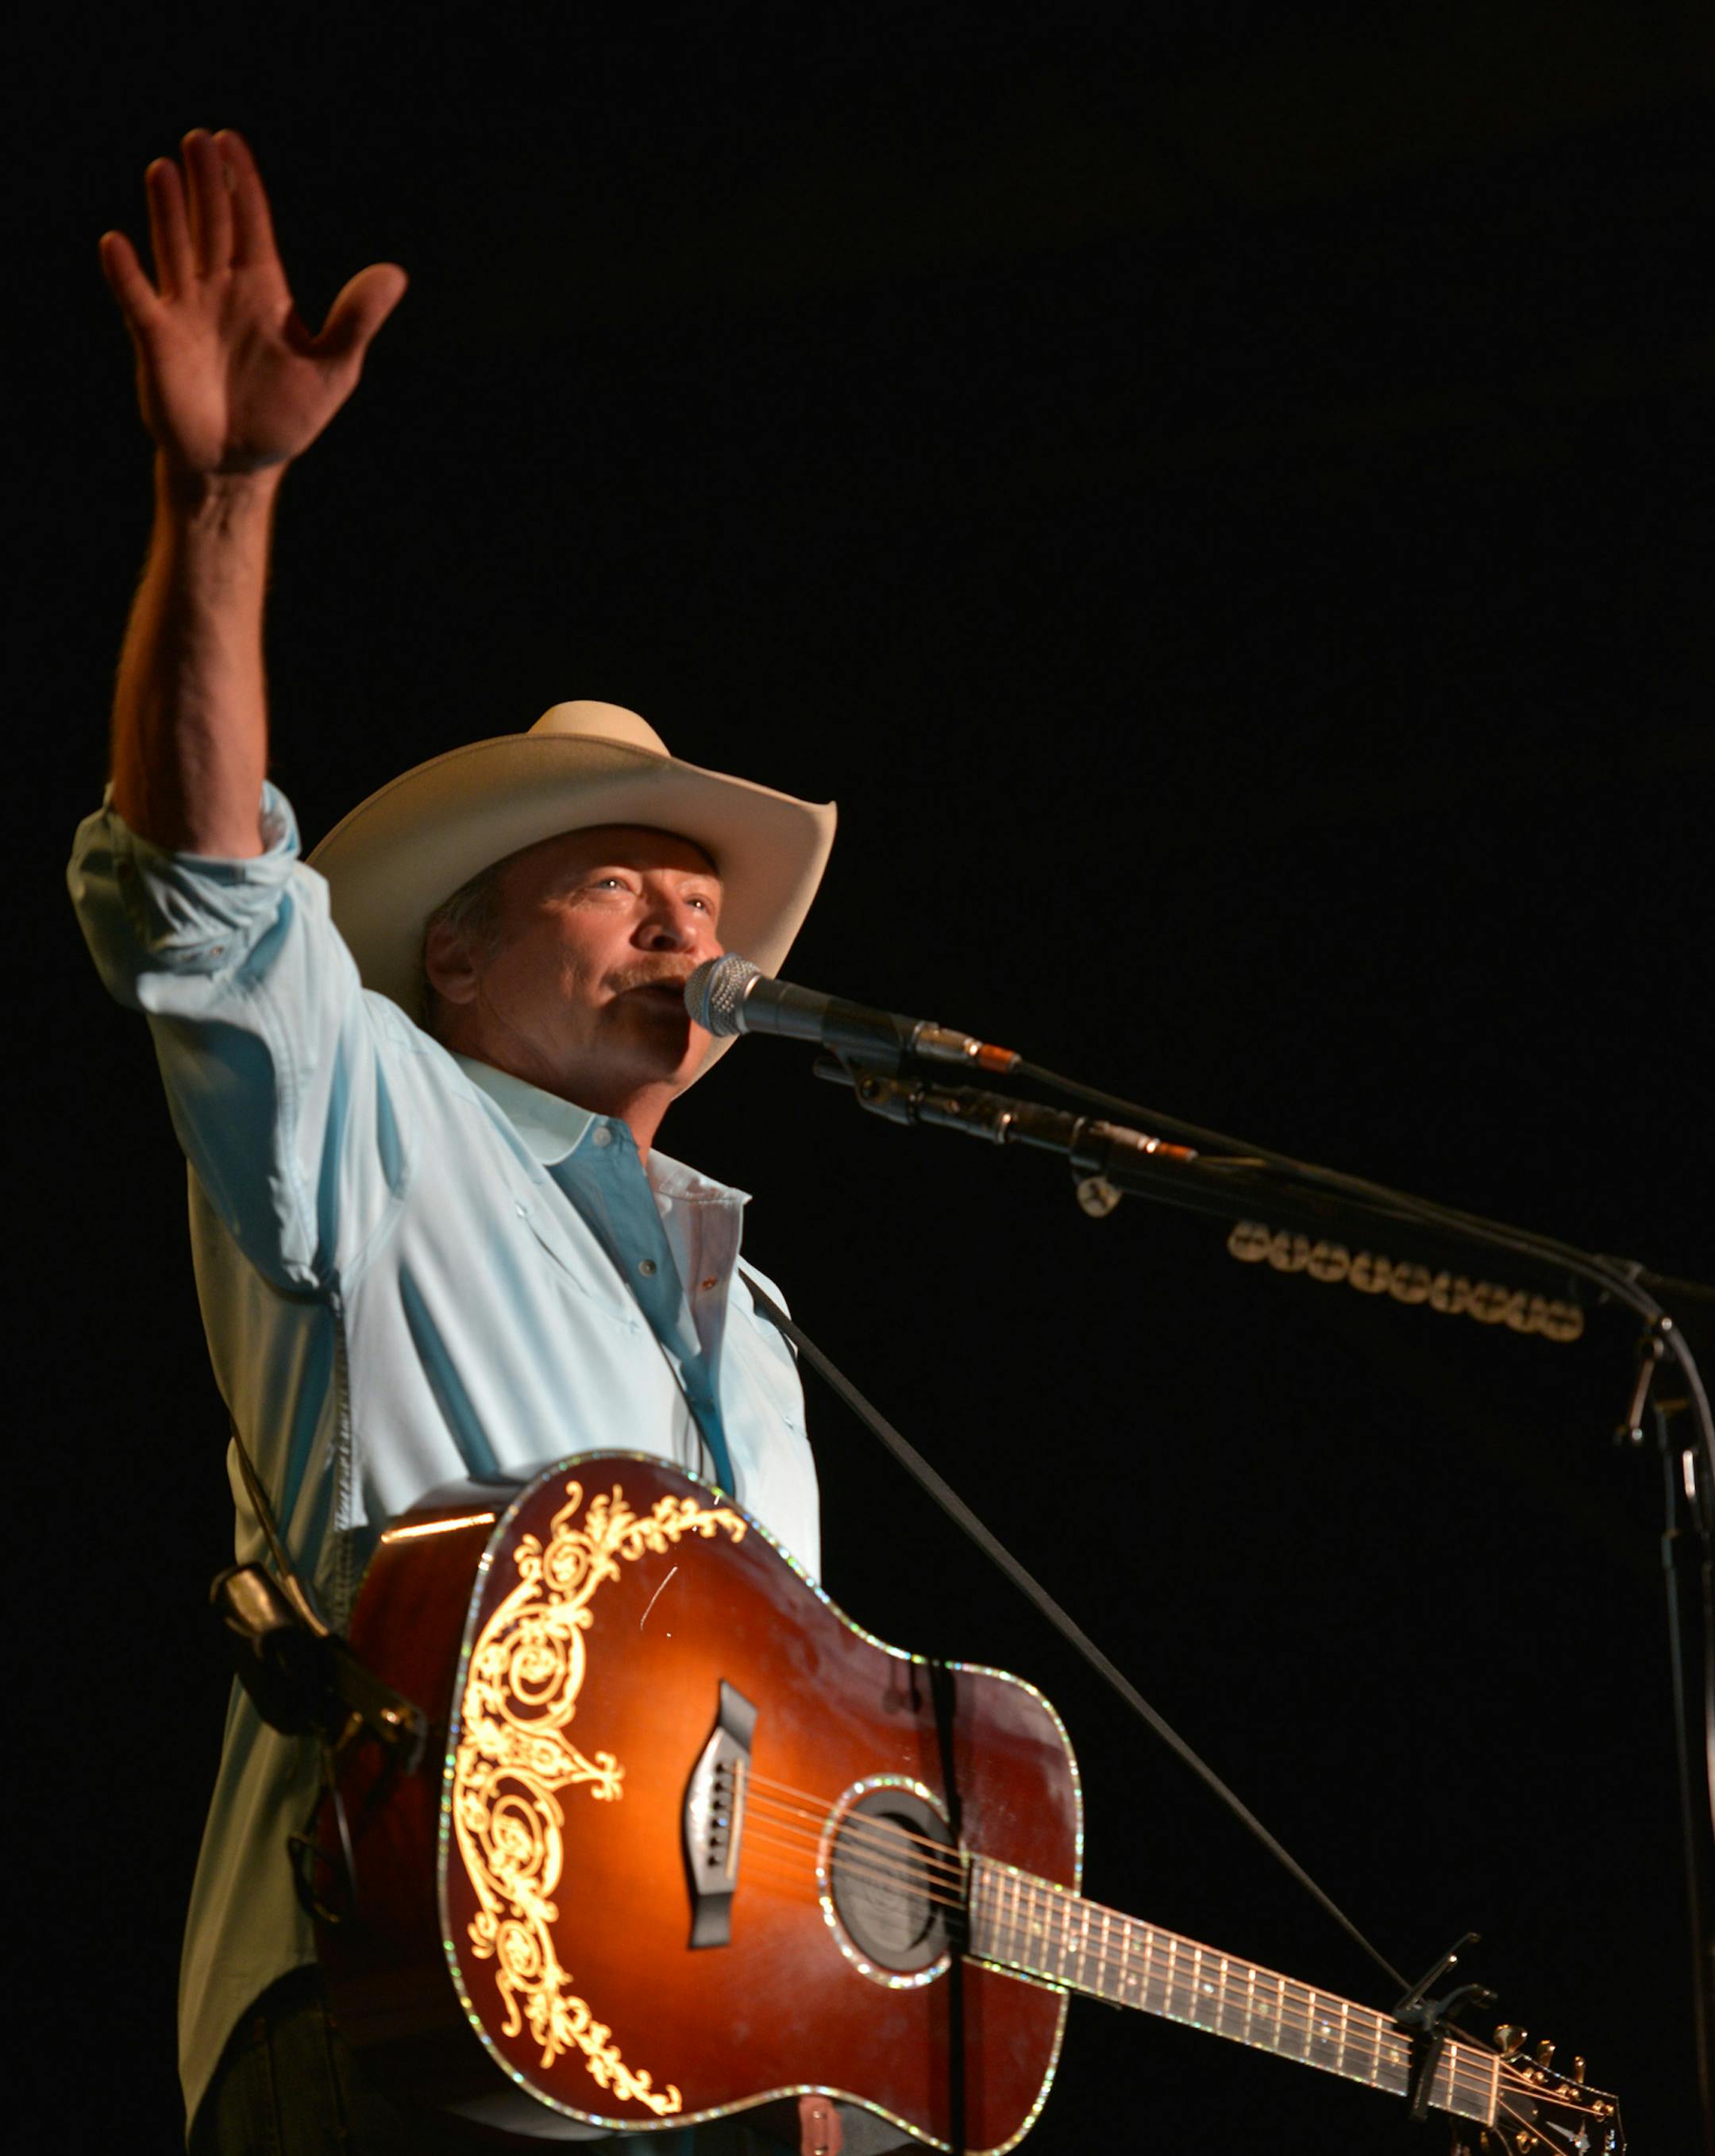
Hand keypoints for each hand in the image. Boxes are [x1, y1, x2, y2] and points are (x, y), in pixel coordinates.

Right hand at [99, 130, 406, 476]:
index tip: (230, 141)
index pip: (251, 223)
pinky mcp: (158, 342)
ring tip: (163, 170)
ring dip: (168, 213)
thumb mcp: (333, 369)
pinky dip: (127, 276)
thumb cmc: (287, 415)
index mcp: (263, 289)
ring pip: (175, 250)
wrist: (241, 463)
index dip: (241, 184)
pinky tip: (117, 244)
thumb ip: (355, 320)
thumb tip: (395, 274)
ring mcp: (186, 312)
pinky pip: (138, 301)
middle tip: (197, 139)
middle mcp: (221, 289)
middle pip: (211, 225)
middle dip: (205, 185)